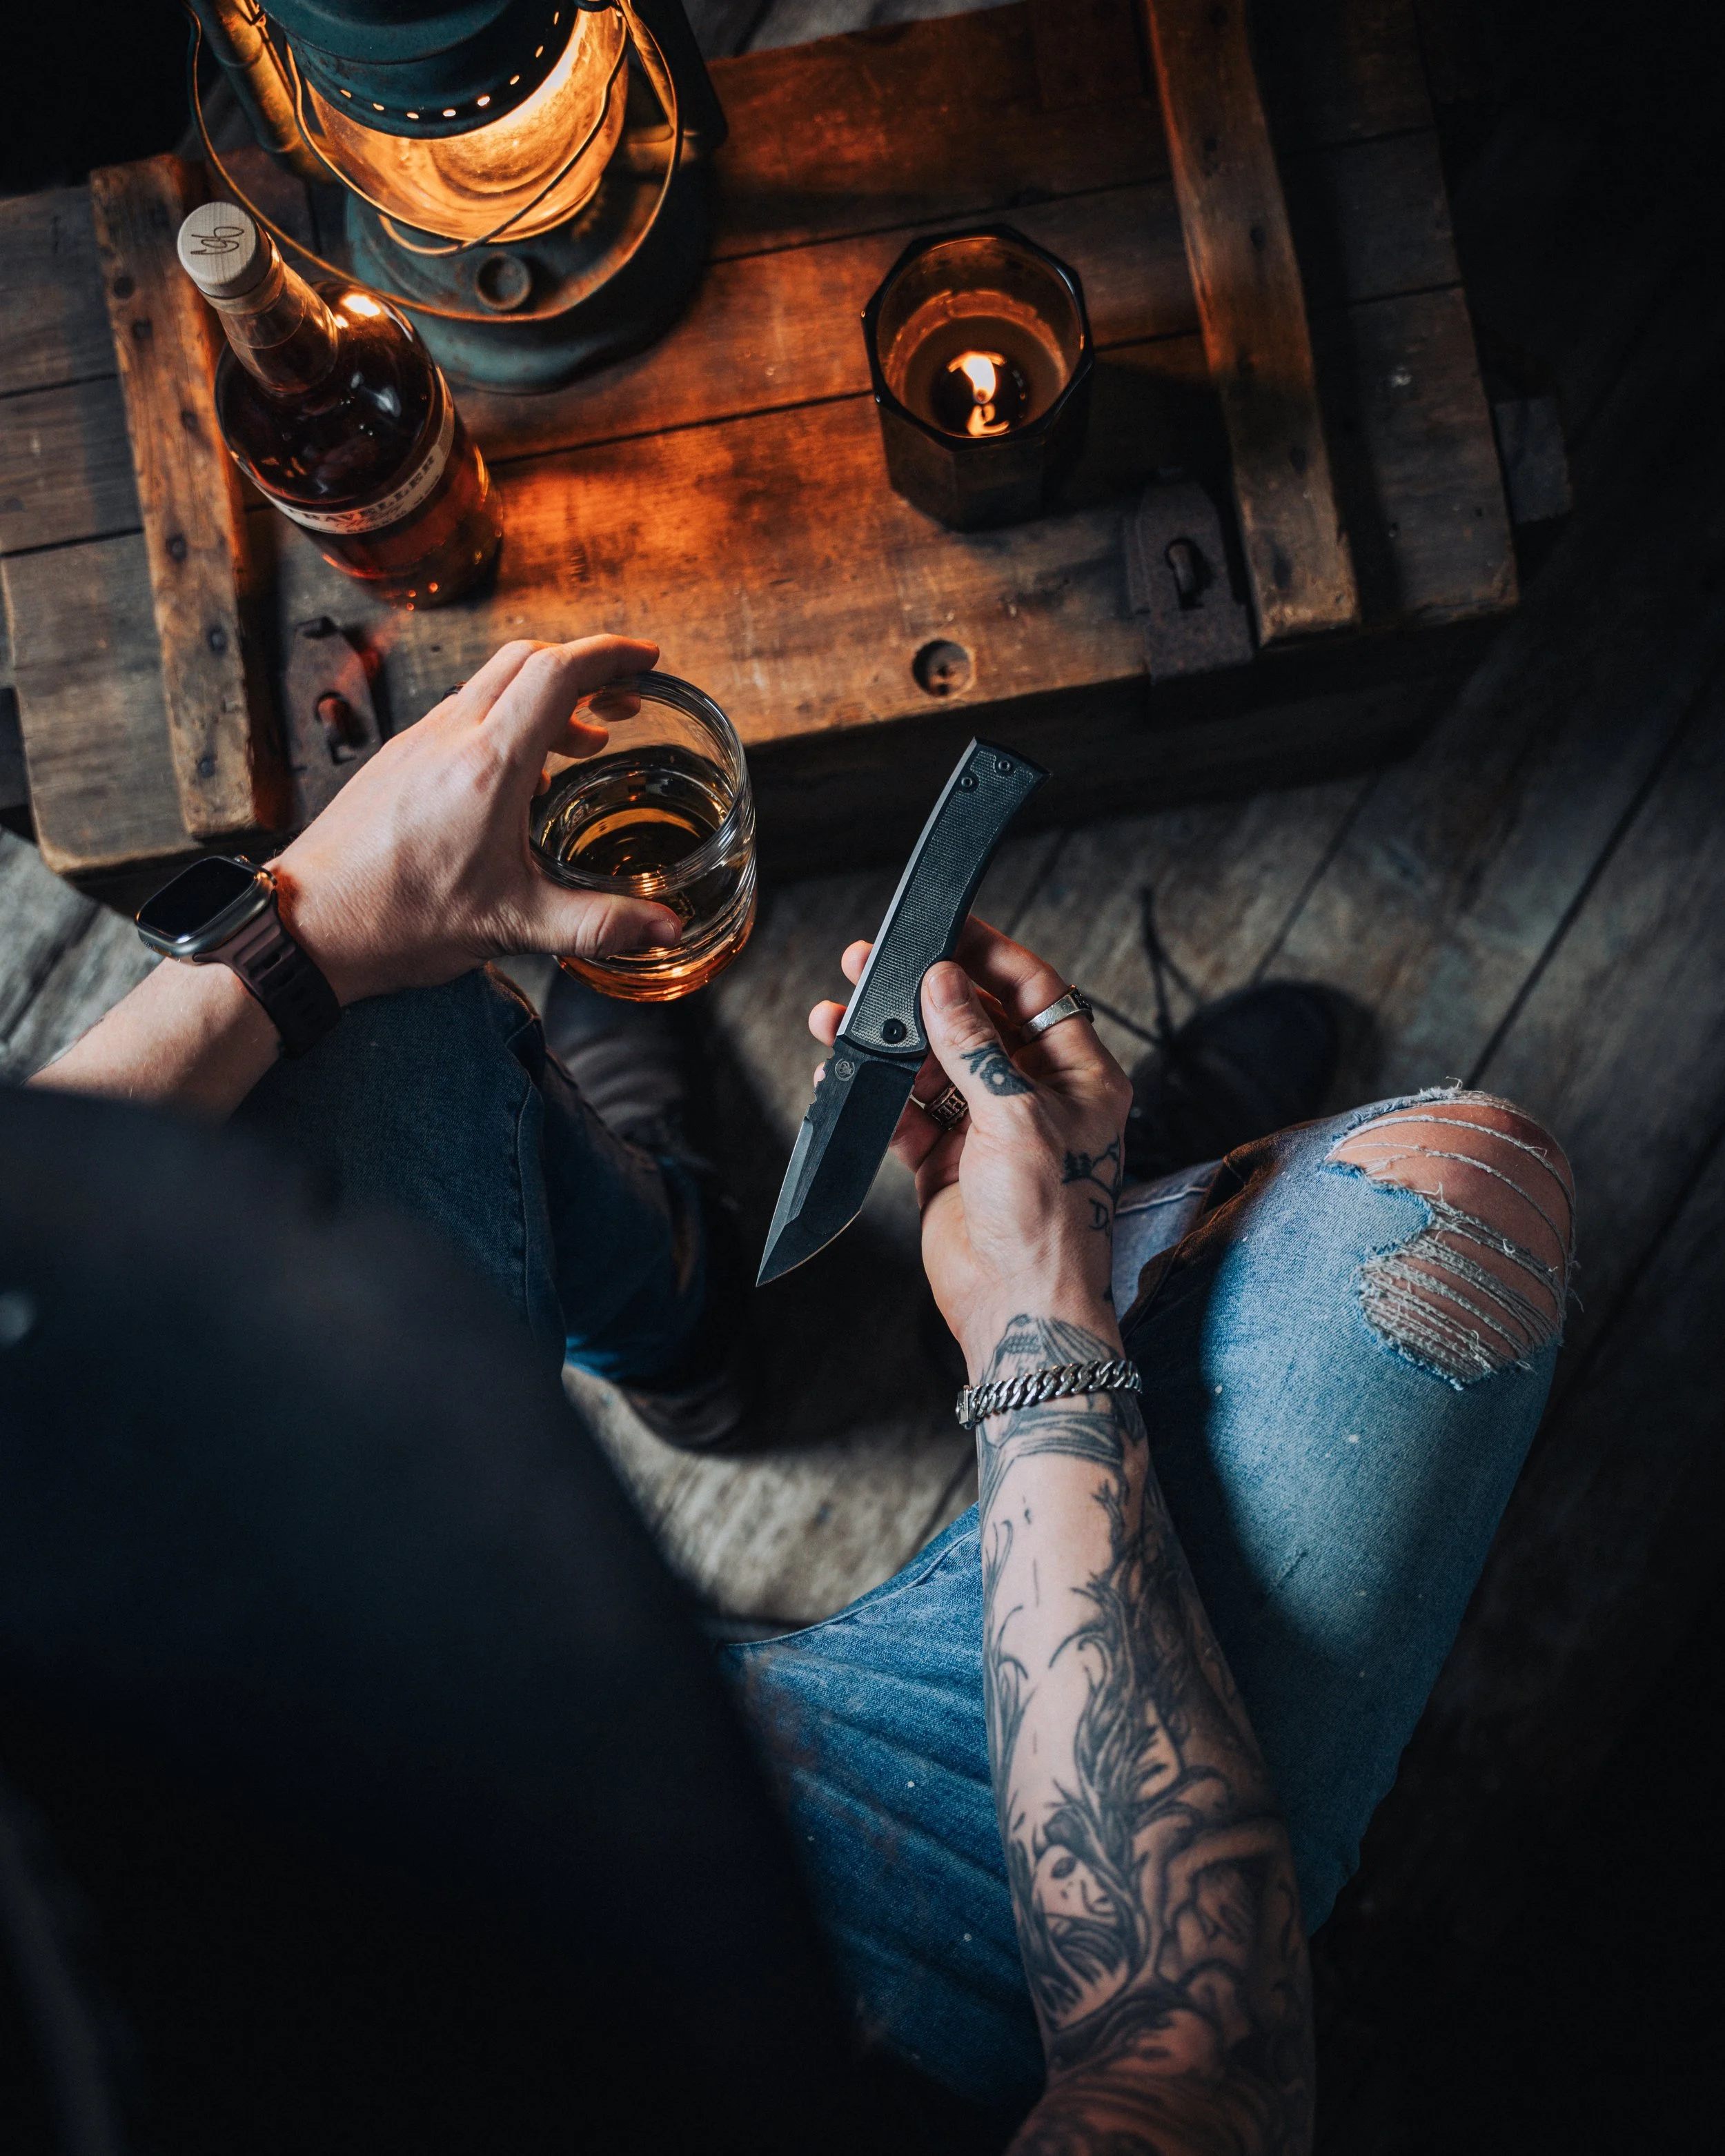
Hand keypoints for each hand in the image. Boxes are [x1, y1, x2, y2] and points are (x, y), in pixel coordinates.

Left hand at [271, 637, 681, 1004]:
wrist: (305, 926)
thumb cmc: (400, 922)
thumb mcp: (514, 926)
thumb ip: (598, 924)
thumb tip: (666, 927)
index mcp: (489, 765)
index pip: (558, 672)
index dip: (610, 655)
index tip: (646, 659)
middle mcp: (450, 736)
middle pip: (527, 659)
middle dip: (583, 668)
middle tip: (624, 700)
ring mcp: (417, 742)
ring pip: (491, 683)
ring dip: (543, 696)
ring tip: (582, 743)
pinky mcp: (397, 759)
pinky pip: (461, 713)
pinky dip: (504, 720)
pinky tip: (518, 776)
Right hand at [808, 918, 1132, 1375]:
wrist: (1017, 1308)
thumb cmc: (1046, 1221)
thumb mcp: (1016, 1117)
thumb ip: (974, 1045)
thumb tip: (941, 982)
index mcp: (1078, 1075)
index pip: (1034, 990)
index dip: (988, 953)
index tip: (944, 926)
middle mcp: (1035, 1095)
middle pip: (974, 1020)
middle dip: (921, 993)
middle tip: (870, 963)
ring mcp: (988, 1128)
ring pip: (932, 1064)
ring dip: (886, 1042)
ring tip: (838, 1017)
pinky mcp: (946, 1160)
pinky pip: (905, 1111)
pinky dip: (874, 1093)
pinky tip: (840, 1073)